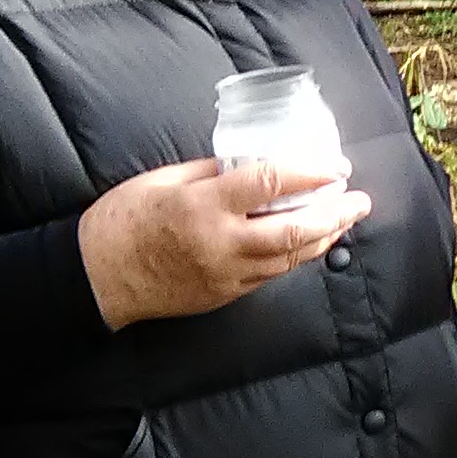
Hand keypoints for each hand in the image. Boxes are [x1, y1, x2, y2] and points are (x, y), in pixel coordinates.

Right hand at [79, 157, 369, 330]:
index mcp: (203, 206)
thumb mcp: (163, 180)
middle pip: (294, 229)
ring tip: (344, 219)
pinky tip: (310, 242)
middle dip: (335, 213)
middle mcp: (221, 243)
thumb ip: (210, 172)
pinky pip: (270, 274)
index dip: (310, 173)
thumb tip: (250, 163)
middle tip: (359, 199)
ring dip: (323, 238)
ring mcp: (225, 274)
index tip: (334, 166)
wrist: (97, 277)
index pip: (270, 184)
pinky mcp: (224, 294)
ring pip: (289, 257)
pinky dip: (295, 256)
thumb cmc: (123, 220)